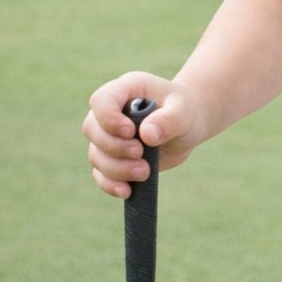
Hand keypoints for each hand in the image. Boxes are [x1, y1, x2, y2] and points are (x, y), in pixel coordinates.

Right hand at [83, 72, 201, 197]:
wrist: (189, 125)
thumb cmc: (185, 111)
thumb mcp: (183, 112)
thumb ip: (169, 120)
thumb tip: (147, 135)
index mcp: (126, 90)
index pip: (101, 101)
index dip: (109, 119)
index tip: (130, 132)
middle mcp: (111, 112)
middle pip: (92, 129)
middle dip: (114, 147)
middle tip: (141, 153)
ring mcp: (109, 135)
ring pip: (95, 154)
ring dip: (116, 169)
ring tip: (145, 172)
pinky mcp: (114, 158)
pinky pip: (100, 173)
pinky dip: (110, 184)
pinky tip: (127, 191)